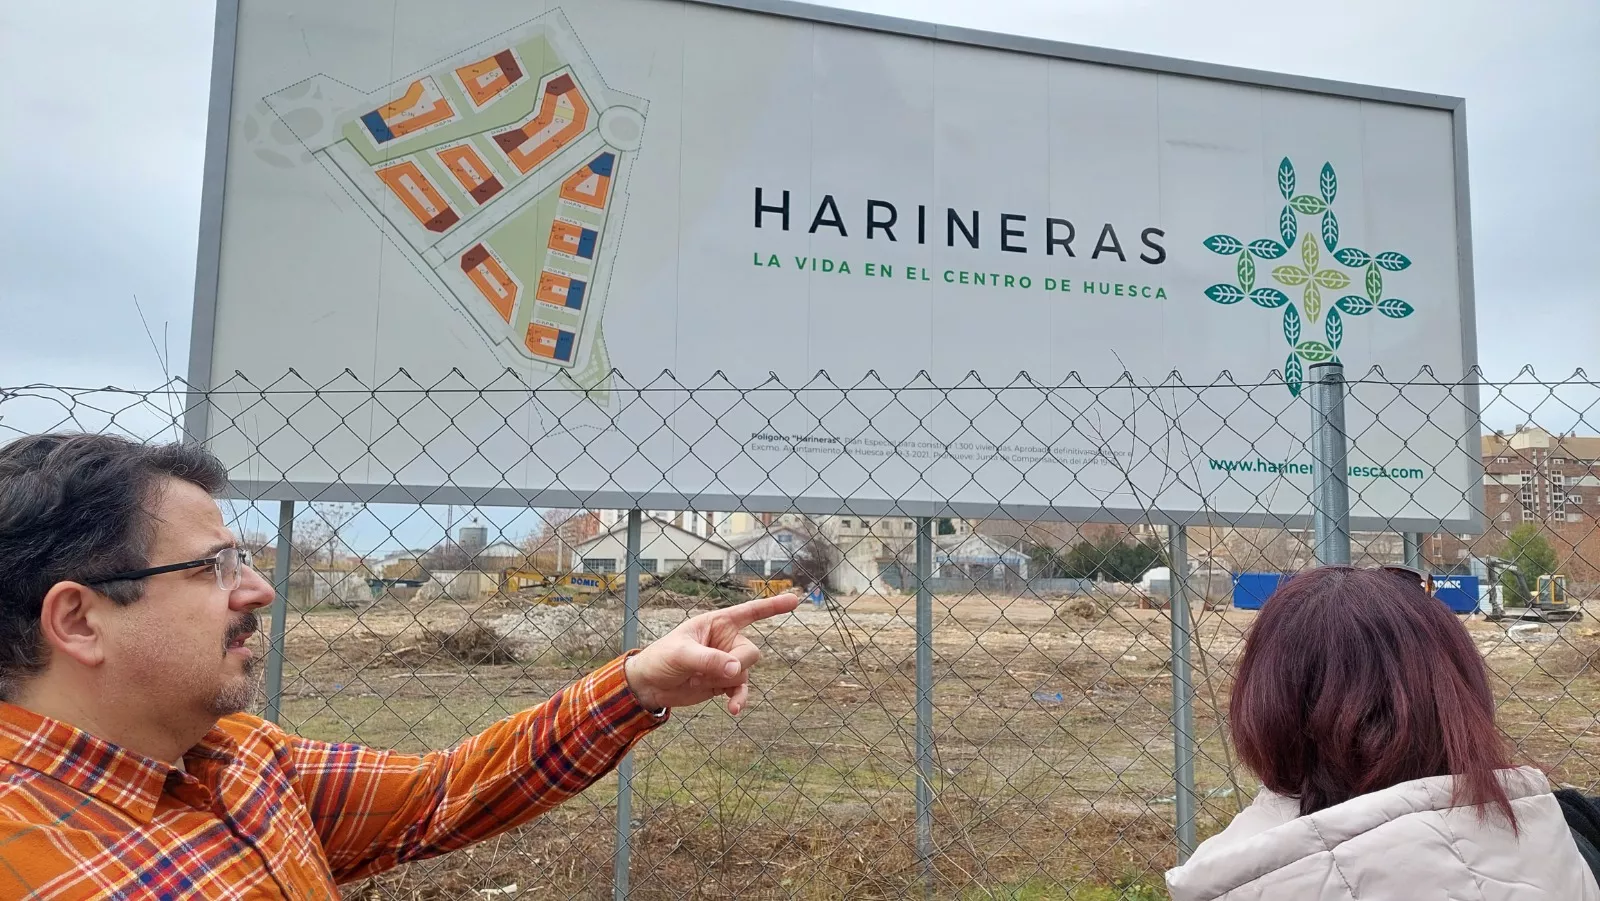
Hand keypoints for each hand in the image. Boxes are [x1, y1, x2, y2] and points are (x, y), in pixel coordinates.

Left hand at [623, 593, 799, 714]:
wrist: (649, 685)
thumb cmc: (661, 658)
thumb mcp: (681, 655)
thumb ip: (709, 660)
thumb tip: (735, 670)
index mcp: (717, 624)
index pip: (750, 612)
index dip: (772, 606)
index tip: (794, 600)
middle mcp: (726, 642)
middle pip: (751, 652)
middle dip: (738, 665)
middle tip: (717, 672)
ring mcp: (725, 663)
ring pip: (745, 673)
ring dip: (732, 684)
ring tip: (710, 689)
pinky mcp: (722, 683)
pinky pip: (740, 691)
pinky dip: (738, 700)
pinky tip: (733, 709)